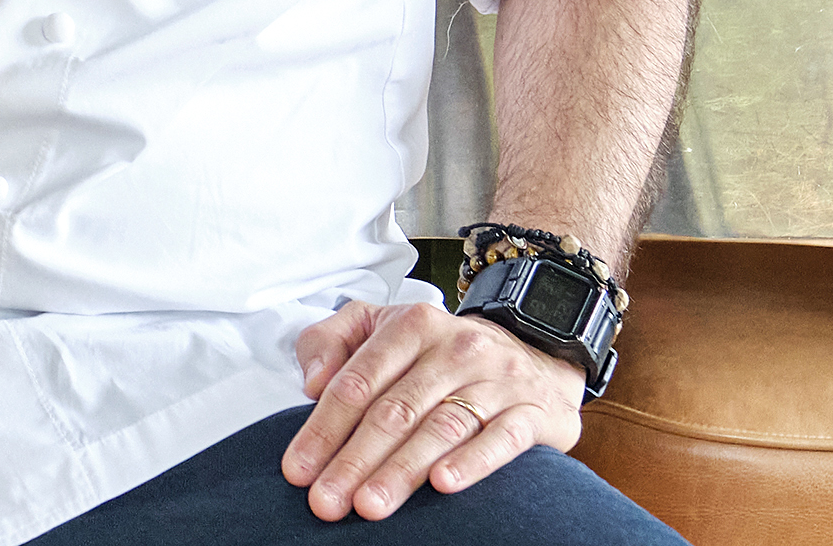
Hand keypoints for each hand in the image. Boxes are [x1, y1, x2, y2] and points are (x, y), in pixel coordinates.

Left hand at [281, 299, 584, 519]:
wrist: (533, 355)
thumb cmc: (439, 350)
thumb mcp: (380, 326)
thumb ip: (331, 341)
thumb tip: (312, 381)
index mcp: (411, 325)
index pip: (358, 382)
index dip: (323, 428)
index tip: (298, 470)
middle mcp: (455, 348)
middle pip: (395, 411)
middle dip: (355, 460)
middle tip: (327, 501)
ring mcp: (496, 380)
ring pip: (441, 429)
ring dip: (402, 471)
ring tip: (370, 506)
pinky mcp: (531, 412)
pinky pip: (501, 439)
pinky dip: (472, 463)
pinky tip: (443, 485)